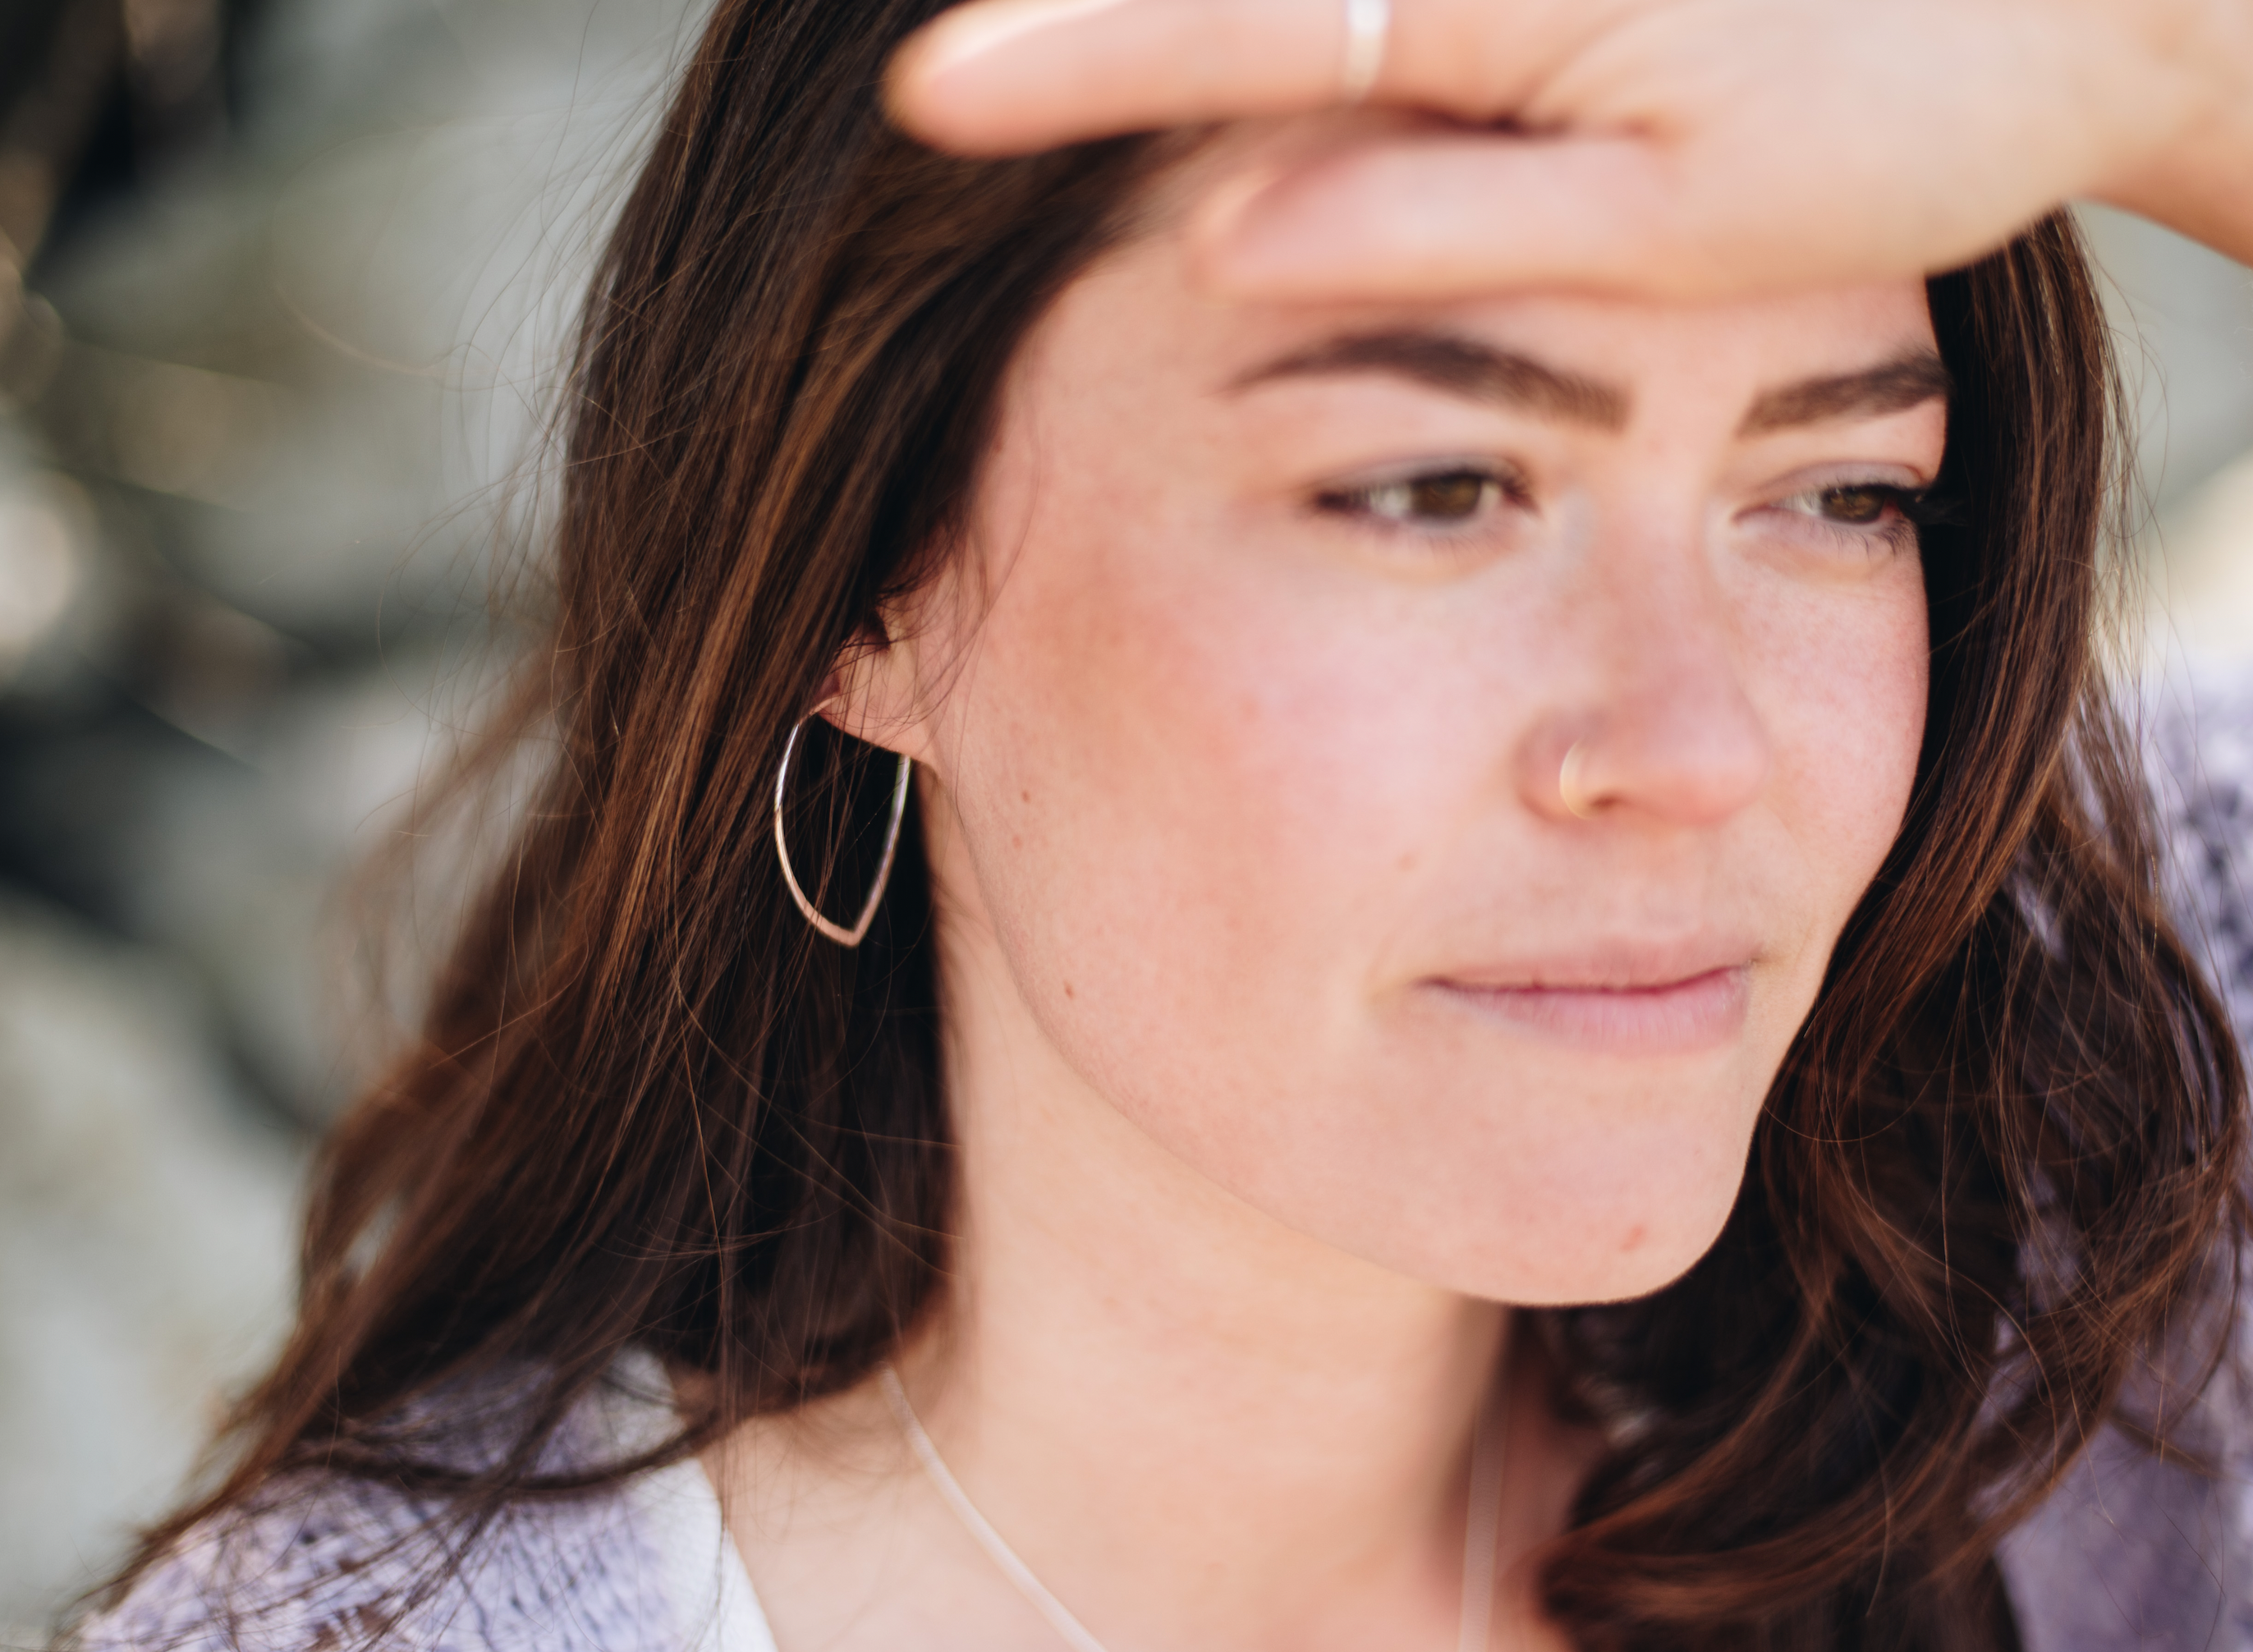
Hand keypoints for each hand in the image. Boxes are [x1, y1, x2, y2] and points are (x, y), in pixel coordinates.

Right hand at [886, 0, 2252, 299]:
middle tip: (936, 80)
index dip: (1071, 63)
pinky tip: (1225, 67)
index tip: (934, 91)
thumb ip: (1447, 218)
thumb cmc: (1893, 123)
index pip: (1236, 26)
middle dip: (1082, 12)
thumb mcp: (1675, 222)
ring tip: (1023, 74)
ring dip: (1172, 19)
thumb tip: (1231, 239)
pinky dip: (1274, 28)